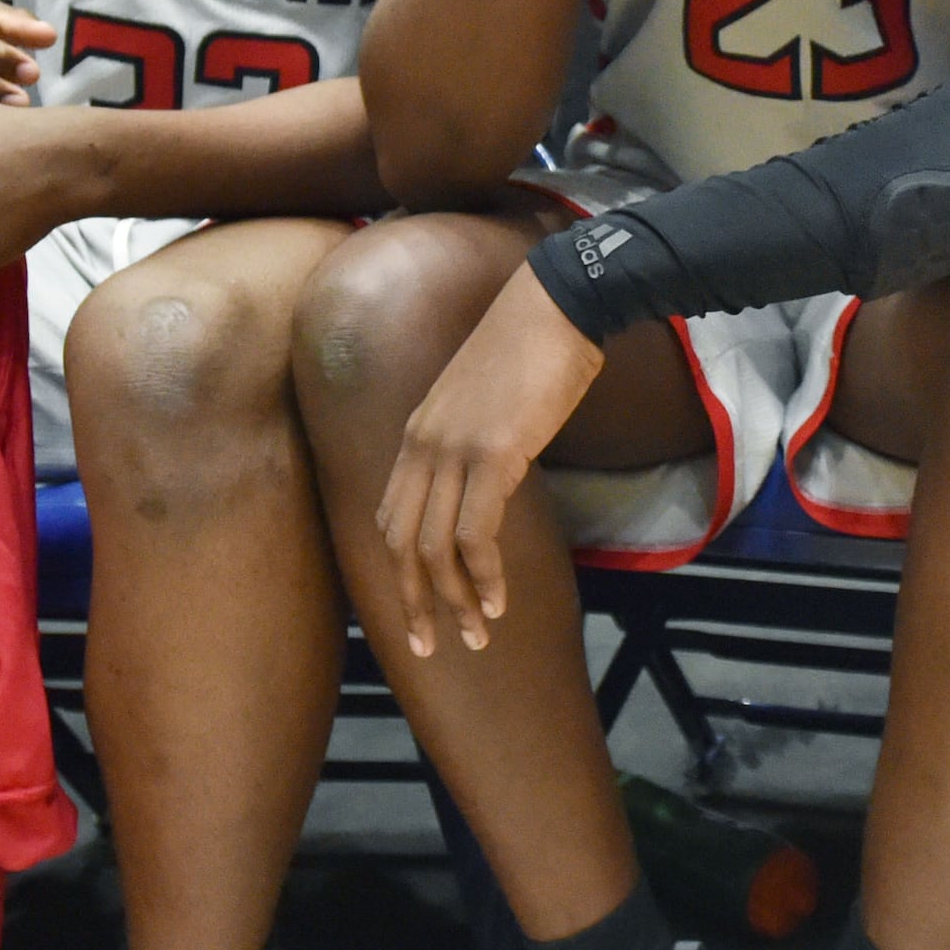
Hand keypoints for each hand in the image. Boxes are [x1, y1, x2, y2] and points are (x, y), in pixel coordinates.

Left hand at [375, 269, 605, 657]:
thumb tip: (486, 482)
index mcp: (417, 433)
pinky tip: (501, 599)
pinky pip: (476, 533)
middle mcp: (423, 445)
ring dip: (456, 601)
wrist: (559, 302)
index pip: (390, 519)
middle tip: (435, 647)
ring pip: (434, 548)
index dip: (400, 574)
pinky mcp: (493, 454)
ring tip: (480, 634)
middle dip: (417, 604)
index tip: (422, 612)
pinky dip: (485, 574)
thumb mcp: (486, 402)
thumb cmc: (533, 347)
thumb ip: (473, 444)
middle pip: (401, 545)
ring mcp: (454, 450)